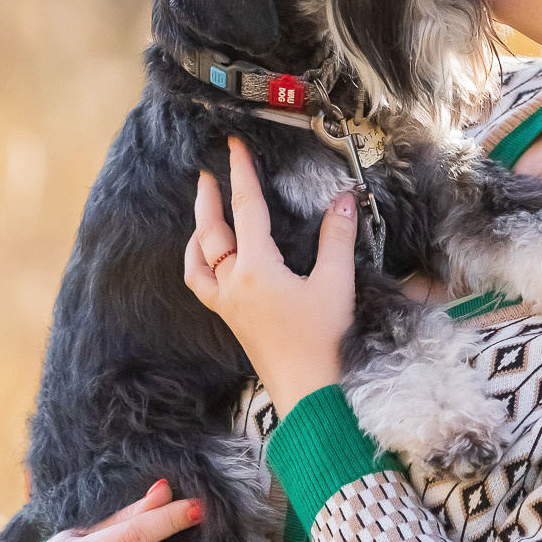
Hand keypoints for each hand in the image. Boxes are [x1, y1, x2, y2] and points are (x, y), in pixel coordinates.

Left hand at [184, 135, 358, 414]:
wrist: (309, 394)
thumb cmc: (323, 341)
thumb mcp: (336, 284)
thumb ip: (337, 238)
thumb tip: (343, 200)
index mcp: (256, 268)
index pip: (246, 208)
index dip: (242, 174)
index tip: (235, 147)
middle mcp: (233, 284)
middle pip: (211, 233)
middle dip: (209, 200)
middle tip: (207, 174)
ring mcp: (228, 305)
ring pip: (199, 261)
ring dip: (198, 233)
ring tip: (202, 215)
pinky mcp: (232, 321)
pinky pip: (202, 286)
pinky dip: (199, 266)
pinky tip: (208, 263)